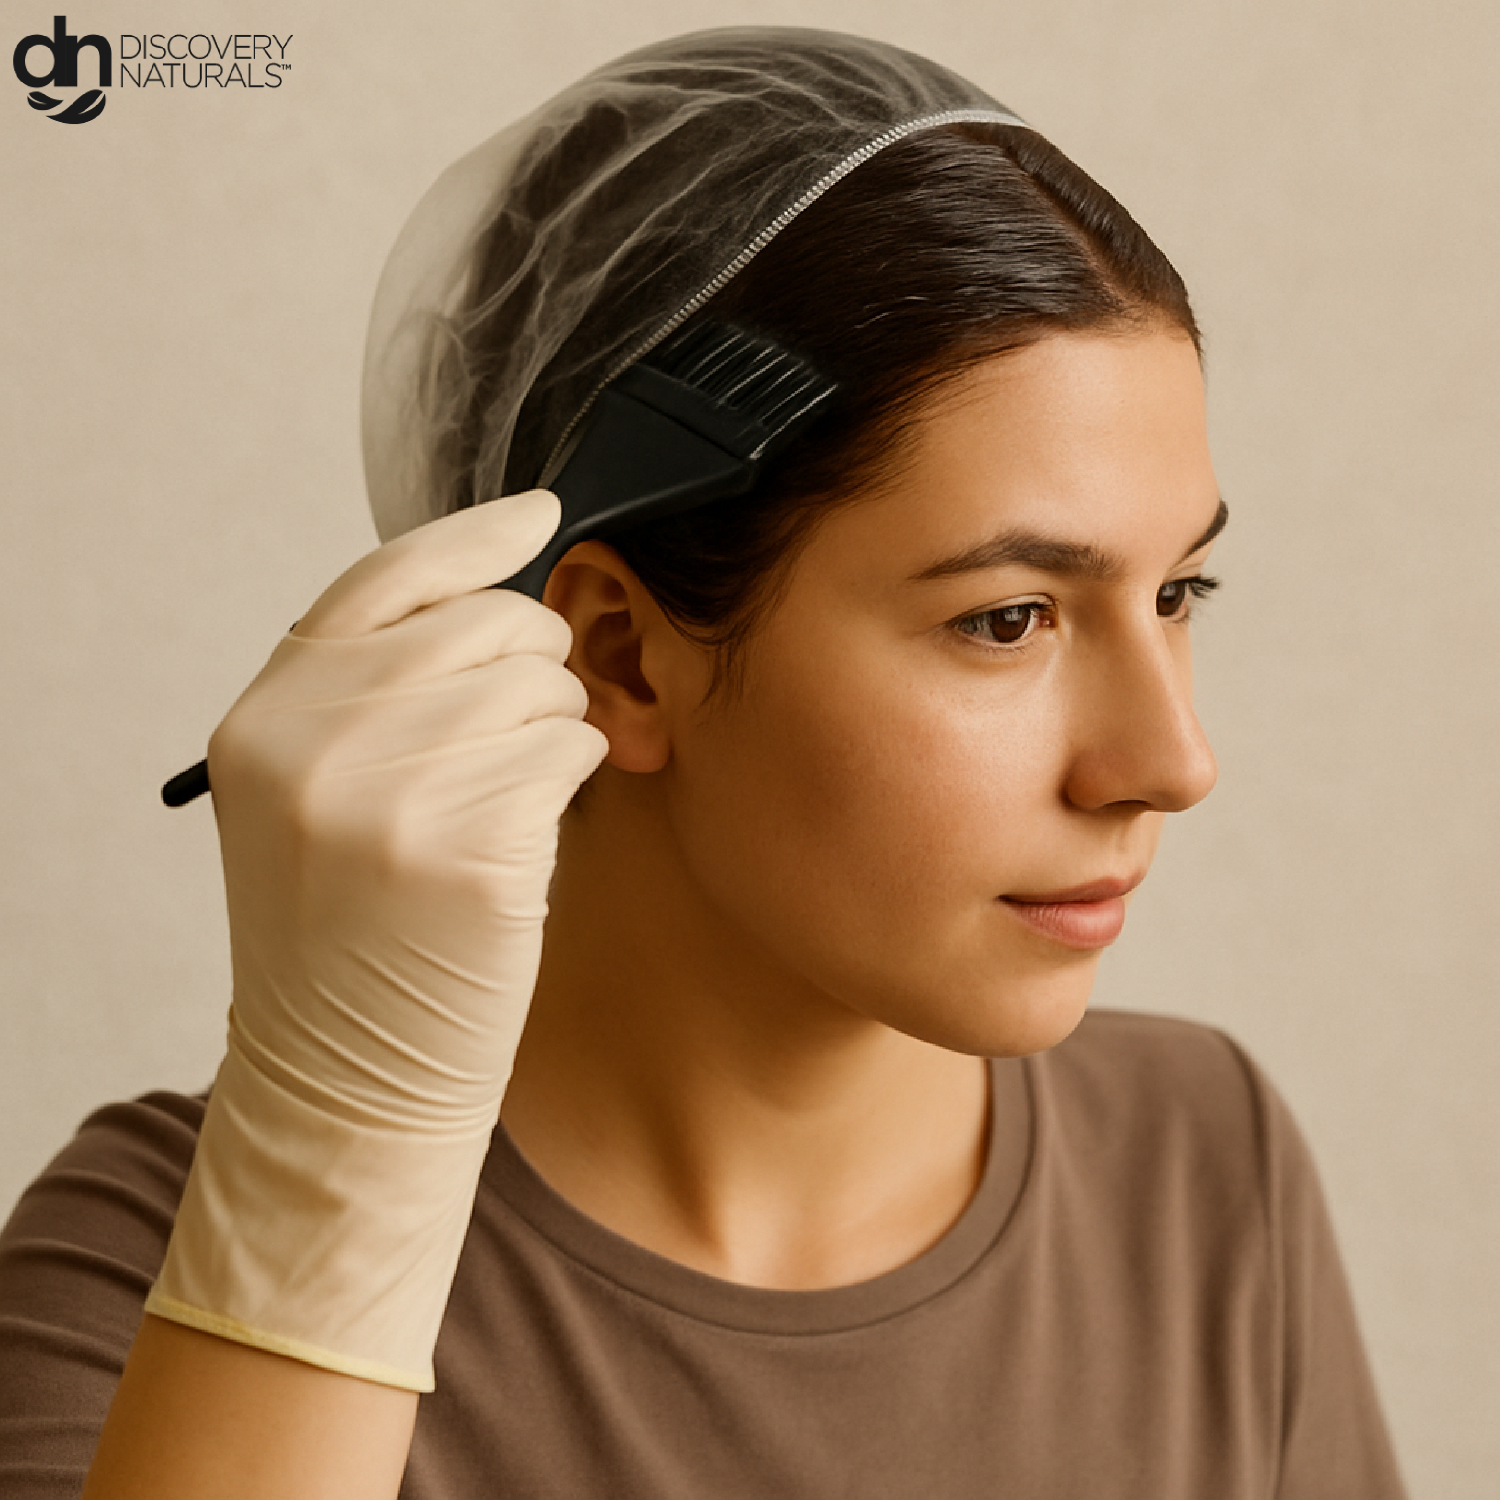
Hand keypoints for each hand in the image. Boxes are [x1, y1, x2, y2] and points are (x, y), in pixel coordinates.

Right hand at [145, 490, 607, 1390]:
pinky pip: (567, 746)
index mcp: (267, 716)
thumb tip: (500, 591)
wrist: (344, 1077)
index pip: (385, 577)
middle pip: (487, 621)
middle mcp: (312, 739)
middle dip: (535, 662)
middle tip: (528, 728)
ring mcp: (384, 791)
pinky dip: (575, 772)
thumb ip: (378, 694)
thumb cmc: (351, 935)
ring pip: (539, 682)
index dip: (476, 539)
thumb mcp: (318, 796)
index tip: (542, 515)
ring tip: (513, 795)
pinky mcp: (464, 845)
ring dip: (555, 727)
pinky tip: (535, 825)